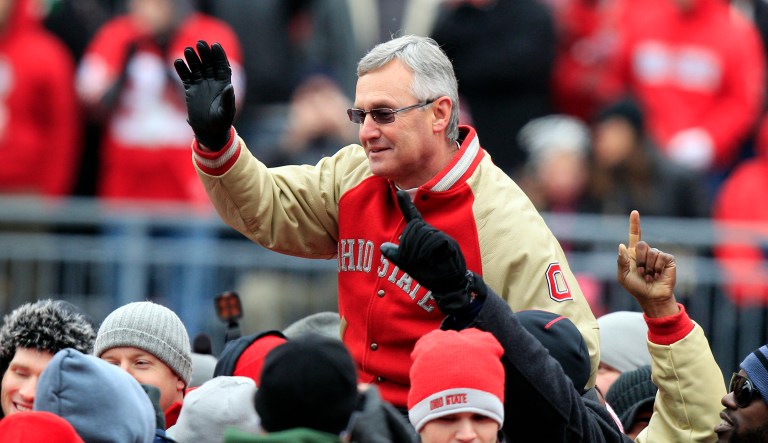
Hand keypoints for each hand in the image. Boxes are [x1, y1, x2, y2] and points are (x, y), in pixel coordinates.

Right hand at [173, 40, 234, 150]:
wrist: (208, 130)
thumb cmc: (221, 122)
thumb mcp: (226, 112)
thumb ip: (228, 100)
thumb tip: (230, 87)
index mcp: (224, 83)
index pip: (222, 66)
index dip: (219, 55)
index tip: (215, 45)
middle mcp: (213, 81)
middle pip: (208, 63)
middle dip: (205, 53)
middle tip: (200, 43)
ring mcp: (201, 83)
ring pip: (196, 68)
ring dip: (192, 59)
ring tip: (188, 50)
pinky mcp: (190, 88)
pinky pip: (186, 76)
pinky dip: (182, 70)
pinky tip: (178, 62)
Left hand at [380, 190, 481, 314]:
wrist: (450, 284)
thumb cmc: (431, 273)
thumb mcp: (410, 264)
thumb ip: (398, 255)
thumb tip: (382, 247)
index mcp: (423, 236)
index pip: (413, 217)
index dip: (406, 205)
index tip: (399, 193)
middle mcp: (432, 233)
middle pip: (415, 228)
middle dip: (409, 244)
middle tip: (414, 261)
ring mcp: (441, 237)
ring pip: (423, 235)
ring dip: (419, 251)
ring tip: (424, 263)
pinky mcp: (449, 243)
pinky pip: (434, 242)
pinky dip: (429, 251)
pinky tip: (432, 260)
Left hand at [617, 210, 677, 317]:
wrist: (651, 297)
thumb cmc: (636, 287)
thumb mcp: (623, 276)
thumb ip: (621, 261)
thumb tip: (621, 245)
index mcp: (634, 254)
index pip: (635, 235)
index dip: (635, 223)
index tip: (634, 212)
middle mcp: (647, 252)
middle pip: (641, 245)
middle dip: (639, 260)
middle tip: (641, 273)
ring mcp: (658, 255)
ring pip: (651, 252)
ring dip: (648, 267)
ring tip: (649, 276)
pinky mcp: (668, 260)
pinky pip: (661, 257)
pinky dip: (657, 268)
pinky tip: (658, 275)